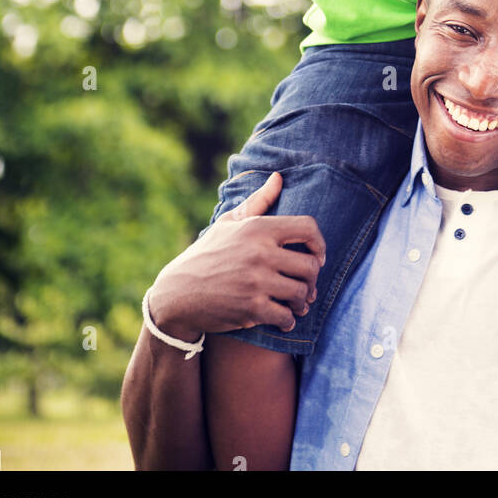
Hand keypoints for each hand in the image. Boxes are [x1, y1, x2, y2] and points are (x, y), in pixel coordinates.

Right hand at [148, 173, 325, 337]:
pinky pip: (286, 317)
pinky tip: (284, 319)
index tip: (316, 255)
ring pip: (301, 293)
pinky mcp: (251, 309)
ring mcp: (256, 282)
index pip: (308, 228)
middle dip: (311, 278)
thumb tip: (279, 177)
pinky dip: (288, 320)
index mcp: (258, 228)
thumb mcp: (229, 223)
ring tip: (297, 303)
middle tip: (305, 284)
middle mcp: (260, 253)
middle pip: (310, 266)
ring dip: (302, 301)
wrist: (178, 293)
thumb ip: (258, 201)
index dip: (319, 243)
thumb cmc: (207, 253)